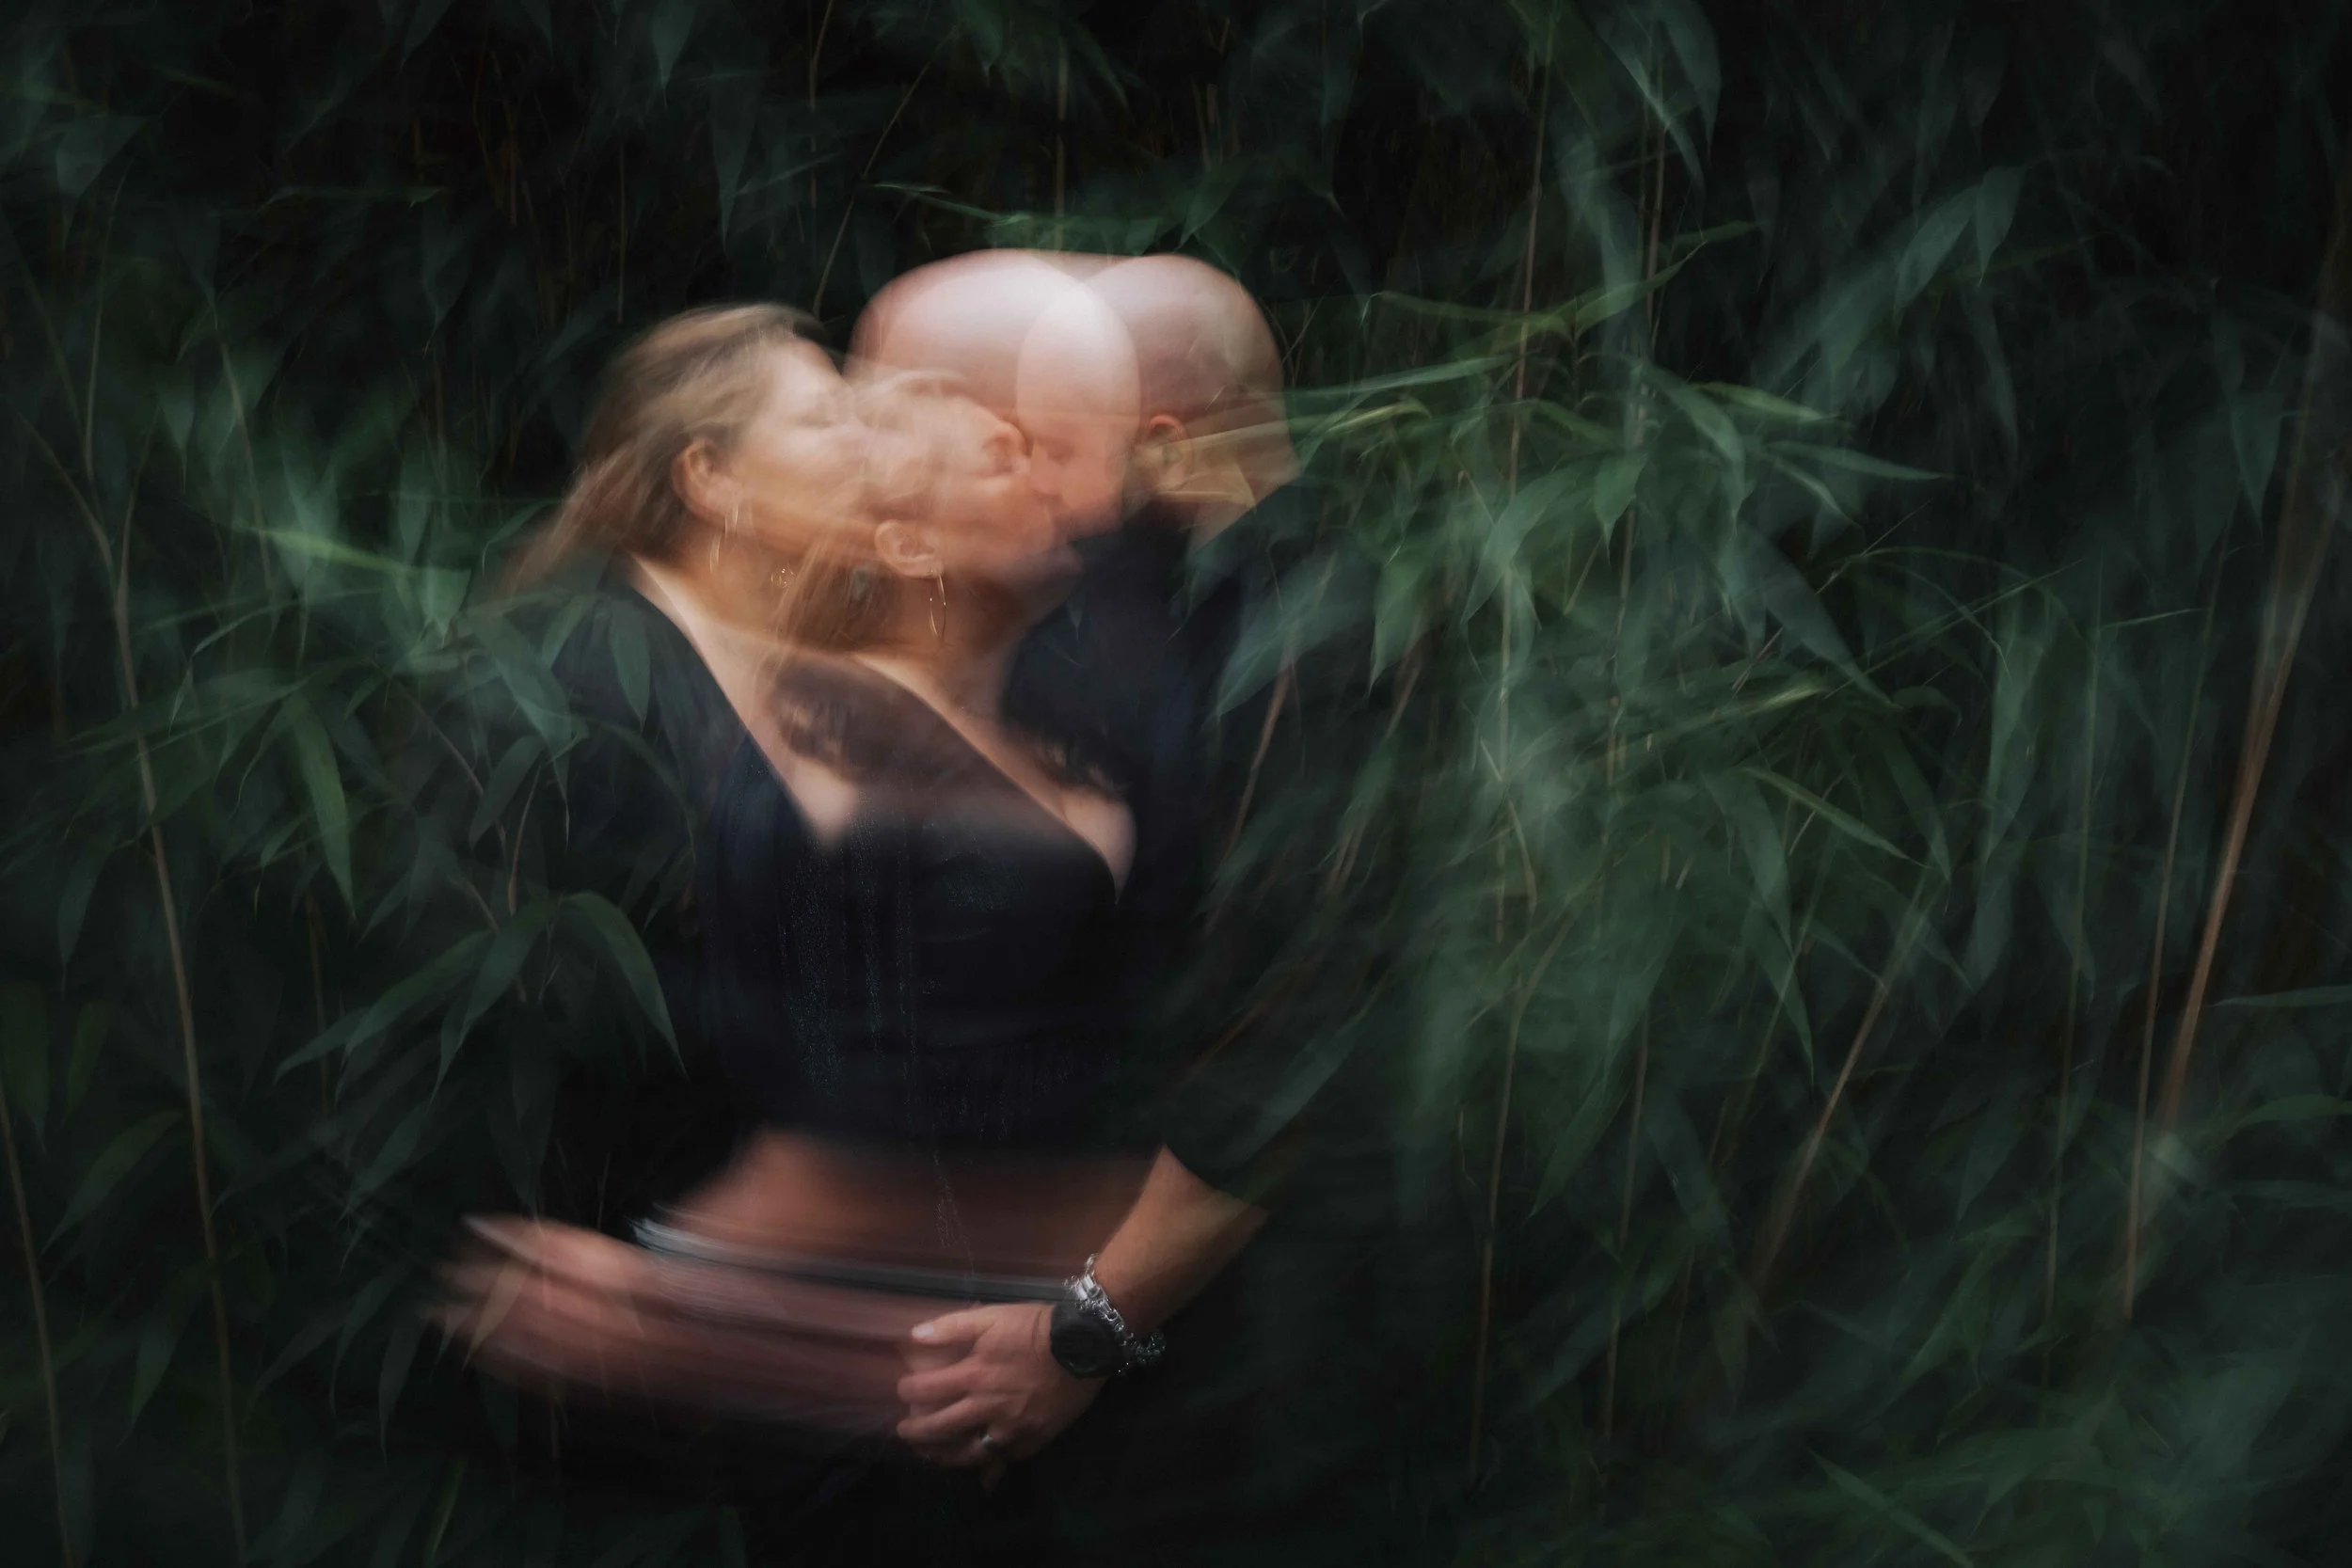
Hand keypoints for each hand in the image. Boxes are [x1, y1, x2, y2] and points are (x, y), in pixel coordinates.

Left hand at [895, 1301, 1101, 1466]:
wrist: (1085, 1345)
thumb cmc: (1035, 1328)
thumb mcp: (992, 1316)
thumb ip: (952, 1326)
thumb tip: (914, 1336)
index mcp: (974, 1375)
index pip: (926, 1390)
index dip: (908, 1391)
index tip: (903, 1390)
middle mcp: (987, 1407)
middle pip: (941, 1429)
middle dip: (916, 1433)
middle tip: (905, 1432)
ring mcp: (1011, 1429)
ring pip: (970, 1454)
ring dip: (946, 1456)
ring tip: (933, 1455)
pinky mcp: (1034, 1439)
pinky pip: (1006, 1458)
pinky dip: (990, 1463)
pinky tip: (981, 1464)